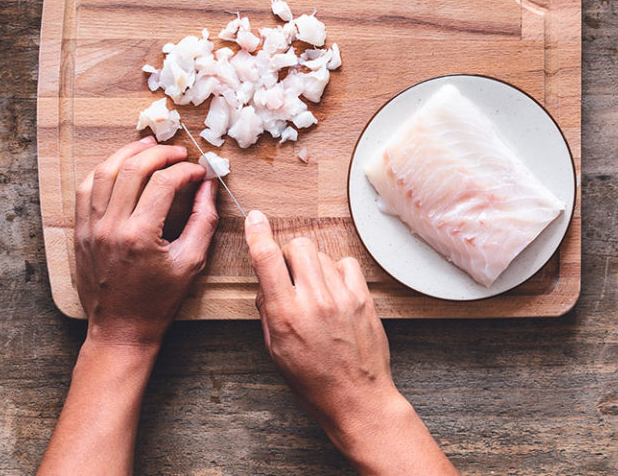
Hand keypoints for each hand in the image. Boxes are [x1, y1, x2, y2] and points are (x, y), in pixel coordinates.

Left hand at [75, 136, 217, 346]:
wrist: (122, 328)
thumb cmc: (160, 299)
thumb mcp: (192, 261)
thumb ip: (203, 218)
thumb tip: (209, 185)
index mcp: (140, 235)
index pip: (164, 183)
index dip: (186, 170)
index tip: (200, 171)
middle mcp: (111, 227)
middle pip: (133, 169)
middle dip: (159, 154)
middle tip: (178, 152)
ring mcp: (91, 228)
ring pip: (104, 172)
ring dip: (128, 153)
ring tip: (149, 146)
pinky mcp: (81, 231)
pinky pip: (87, 189)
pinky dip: (104, 171)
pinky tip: (121, 166)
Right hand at [244, 210, 397, 434]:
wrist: (357, 398)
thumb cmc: (313, 381)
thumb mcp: (275, 350)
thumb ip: (268, 310)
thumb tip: (266, 283)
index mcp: (286, 314)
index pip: (266, 259)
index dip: (257, 233)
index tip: (255, 219)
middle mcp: (313, 299)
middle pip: (297, 246)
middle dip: (288, 255)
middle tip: (290, 274)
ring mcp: (341, 296)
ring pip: (321, 253)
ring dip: (313, 265)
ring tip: (316, 291)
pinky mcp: (363, 297)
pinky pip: (346, 262)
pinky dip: (337, 271)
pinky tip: (335, 290)